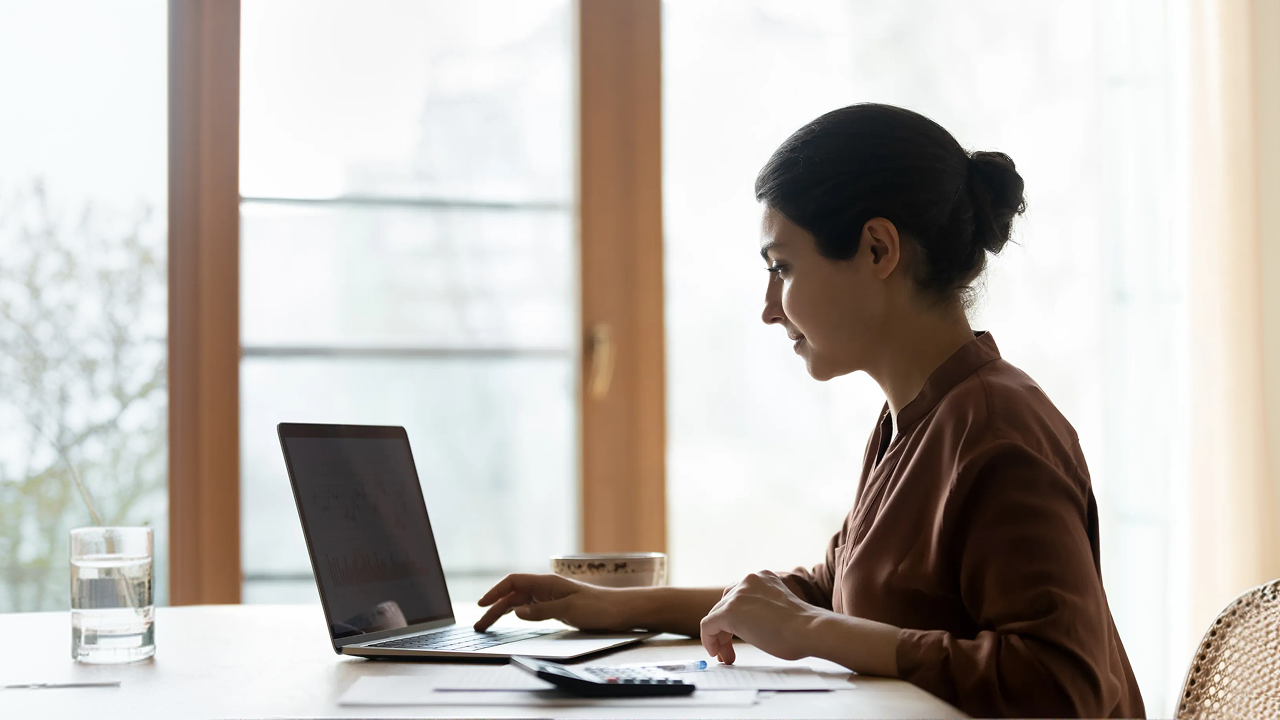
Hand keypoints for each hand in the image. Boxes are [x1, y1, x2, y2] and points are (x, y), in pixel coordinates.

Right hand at [473, 573, 626, 631]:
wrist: (622, 610)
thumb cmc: (600, 608)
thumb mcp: (569, 610)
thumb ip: (541, 610)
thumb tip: (515, 611)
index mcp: (548, 583)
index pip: (514, 582)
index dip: (495, 592)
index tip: (481, 605)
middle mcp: (548, 588)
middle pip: (514, 594)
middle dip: (494, 608)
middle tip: (480, 626)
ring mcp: (552, 597)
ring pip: (521, 602)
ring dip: (503, 612)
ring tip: (489, 626)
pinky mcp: (558, 607)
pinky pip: (532, 608)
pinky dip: (518, 613)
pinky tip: (512, 619)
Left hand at [699, 570, 825, 663]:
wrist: (809, 630)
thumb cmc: (803, 628)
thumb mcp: (780, 609)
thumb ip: (763, 609)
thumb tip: (752, 625)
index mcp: (763, 578)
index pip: (739, 597)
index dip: (734, 620)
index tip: (736, 637)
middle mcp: (748, 581)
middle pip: (725, 605)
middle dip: (725, 629)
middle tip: (728, 650)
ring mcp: (738, 594)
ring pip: (716, 616)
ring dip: (719, 638)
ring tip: (725, 656)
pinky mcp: (729, 611)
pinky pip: (708, 625)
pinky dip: (709, 640)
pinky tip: (716, 652)